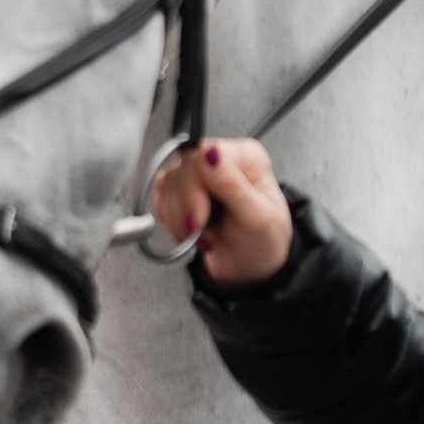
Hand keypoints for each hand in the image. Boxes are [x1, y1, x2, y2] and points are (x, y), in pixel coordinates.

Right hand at [151, 139, 293, 288]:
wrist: (251, 271)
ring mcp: (199, 176)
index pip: (202, 153)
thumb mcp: (258, 217)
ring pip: (166, 184)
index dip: (194, 188)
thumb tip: (211, 152)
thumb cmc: (264, 243)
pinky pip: (159, 199)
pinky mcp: (182, 192)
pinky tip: (190, 232)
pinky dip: (170, 221)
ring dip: (179, 219)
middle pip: (181, 169)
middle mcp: (221, 160)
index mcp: (245, 157)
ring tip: (204, 233)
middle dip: (187, 208)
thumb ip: (232, 184)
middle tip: (202, 230)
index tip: (199, 218)